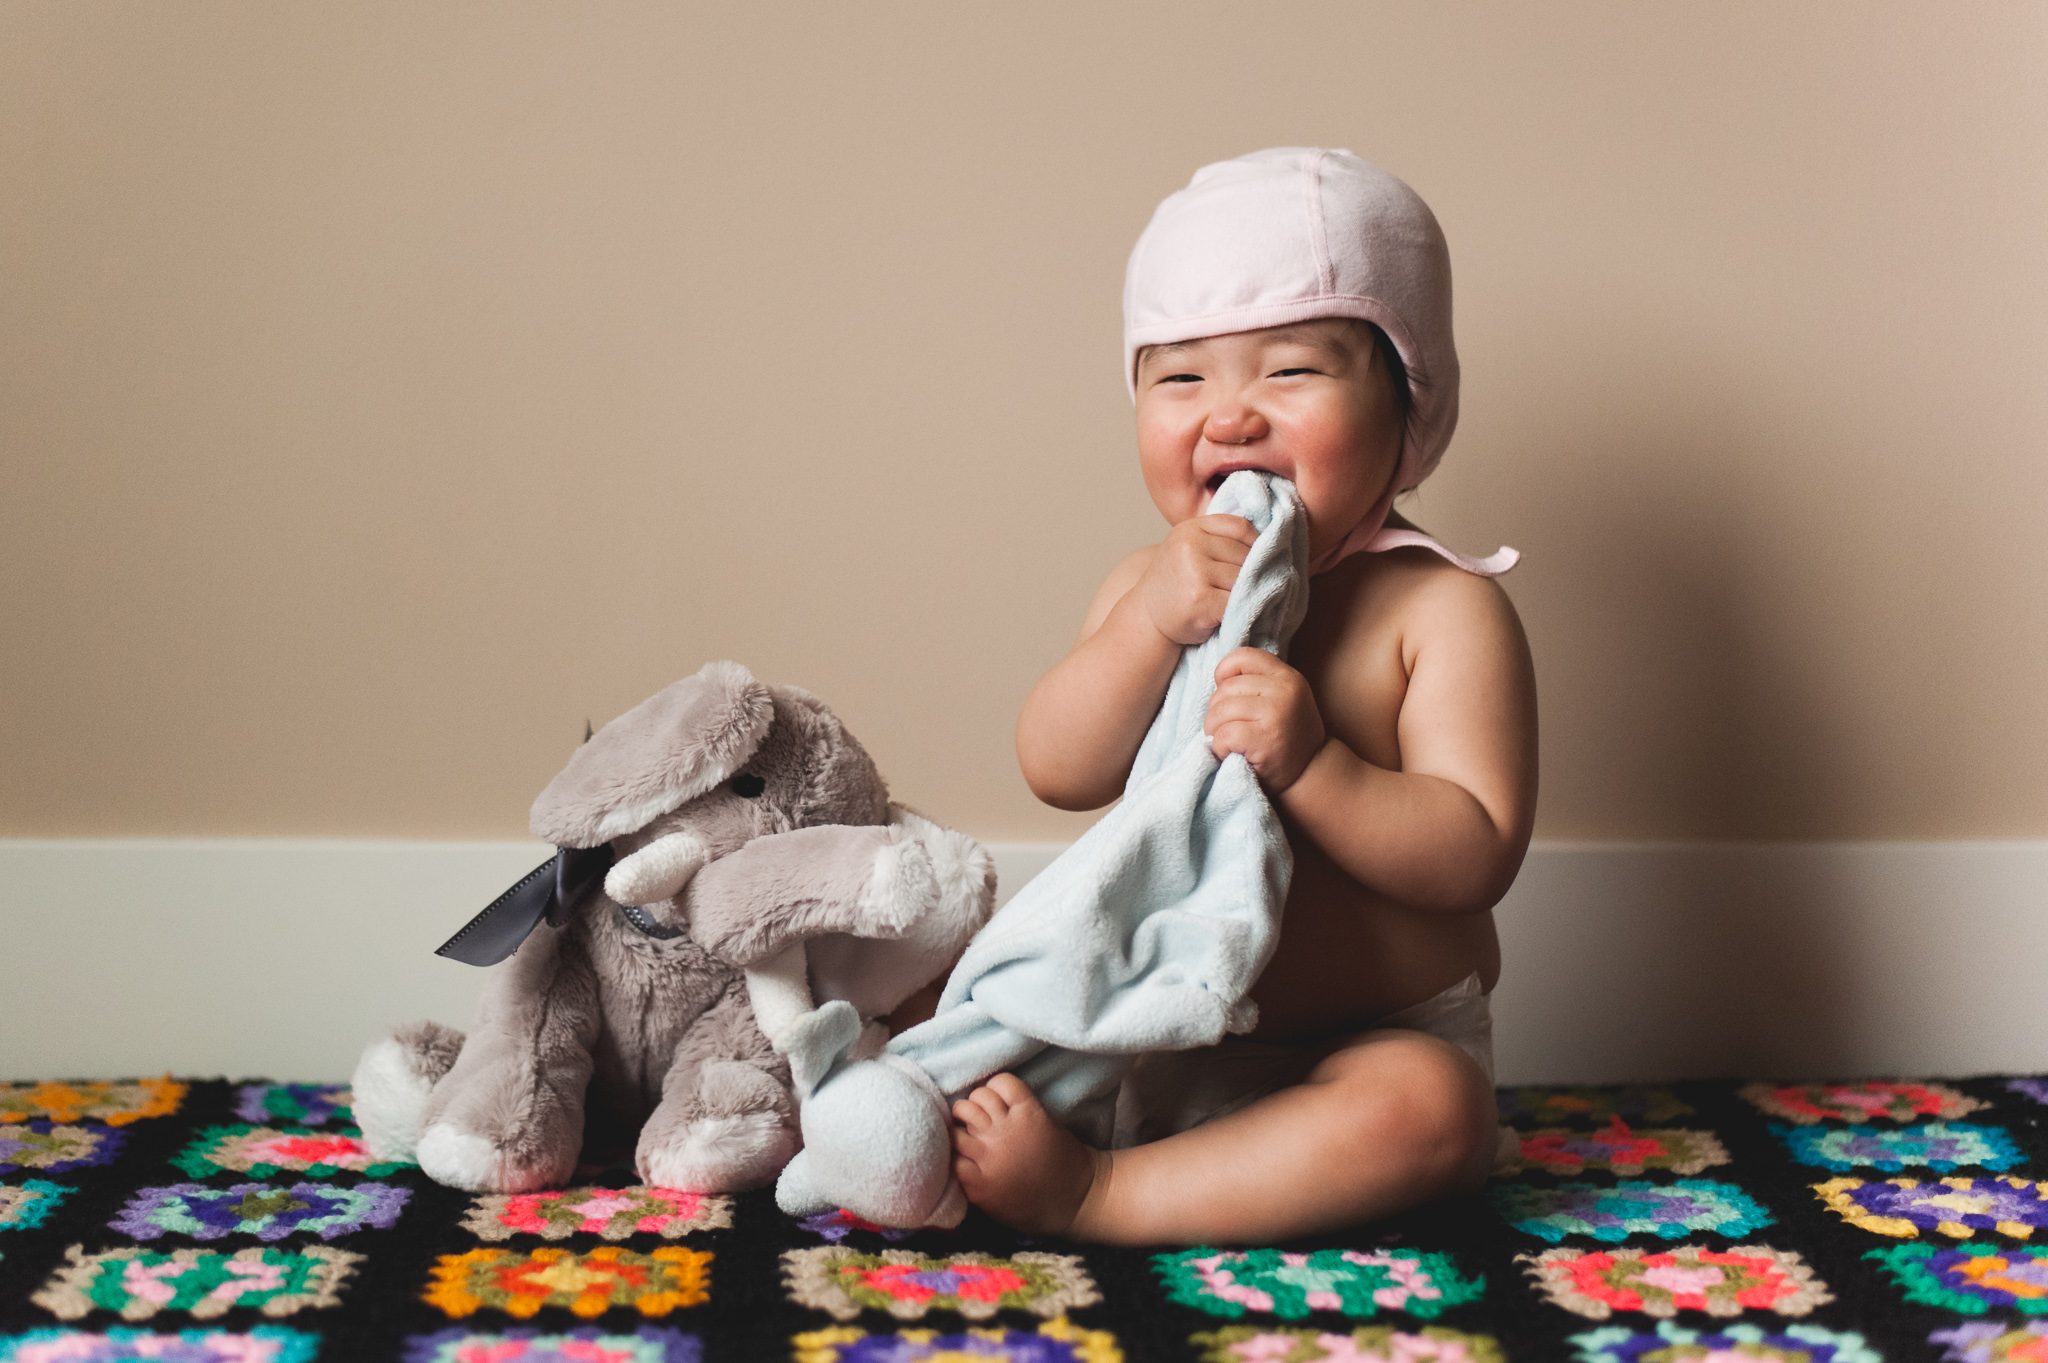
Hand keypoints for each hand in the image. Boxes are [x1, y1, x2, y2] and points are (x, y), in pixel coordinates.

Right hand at [1137, 515, 1256, 644]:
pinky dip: (1241, 610)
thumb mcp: (1189, 549)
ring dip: (1247, 593)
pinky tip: (1231, 614)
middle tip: (1247, 588)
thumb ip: (1219, 540)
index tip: (1260, 560)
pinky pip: (1237, 601)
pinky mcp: (1200, 599)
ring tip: (1235, 601)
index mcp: (1190, 529)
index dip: (1256, 544)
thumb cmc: (1177, 585)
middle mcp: (1190, 545)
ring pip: (1244, 579)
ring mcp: (1195, 572)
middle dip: (1252, 573)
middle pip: (1245, 555)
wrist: (1146, 617)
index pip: (1241, 527)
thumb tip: (1272, 541)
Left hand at [1205, 648, 1326, 791]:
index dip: (1225, 673)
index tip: (1226, 695)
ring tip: (1229, 742)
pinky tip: (1232, 753)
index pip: (1243, 657)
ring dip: (1215, 731)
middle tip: (1227, 730)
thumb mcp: (1283, 700)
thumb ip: (1259, 683)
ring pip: (1220, 711)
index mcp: (1288, 677)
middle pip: (1225, 689)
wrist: (1311, 774)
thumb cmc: (1287, 737)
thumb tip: (1218, 678)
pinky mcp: (1264, 738)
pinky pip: (1223, 734)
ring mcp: (1275, 713)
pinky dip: (1219, 747)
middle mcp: (1284, 690)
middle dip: (1216, 712)